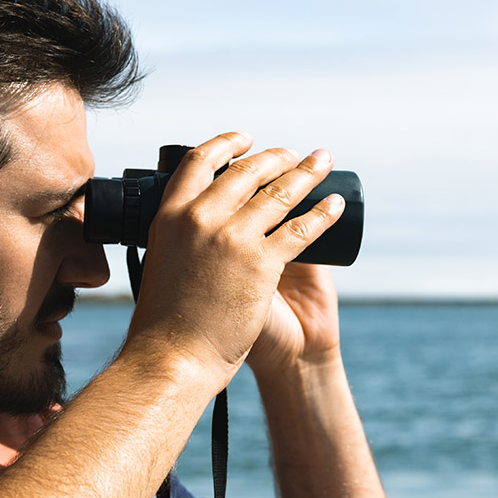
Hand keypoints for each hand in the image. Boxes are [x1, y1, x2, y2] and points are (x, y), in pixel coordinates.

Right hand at [121, 132, 343, 388]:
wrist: (175, 359)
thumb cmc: (166, 322)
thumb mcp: (162, 263)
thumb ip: (180, 240)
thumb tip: (199, 223)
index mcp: (169, 217)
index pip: (199, 162)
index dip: (227, 144)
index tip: (246, 139)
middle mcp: (199, 219)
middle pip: (246, 171)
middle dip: (276, 157)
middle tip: (292, 155)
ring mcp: (232, 239)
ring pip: (279, 192)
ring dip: (307, 172)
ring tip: (322, 162)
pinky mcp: (262, 263)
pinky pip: (302, 228)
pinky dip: (323, 212)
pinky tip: (335, 204)